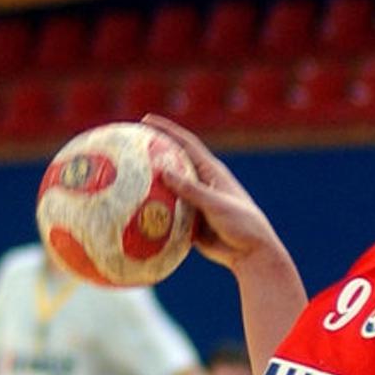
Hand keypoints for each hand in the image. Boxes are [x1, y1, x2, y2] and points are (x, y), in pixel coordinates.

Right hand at [142, 114, 286, 271]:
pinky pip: (167, 217)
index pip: (186, 144)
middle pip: (173, 164)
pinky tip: (131, 217)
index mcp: (211, 172)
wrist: (252, 253)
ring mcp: (195, 204)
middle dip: (153, 155)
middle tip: (128, 149)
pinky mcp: (191, 223)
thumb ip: (191, 190)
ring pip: (167, 192)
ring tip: (122, 183)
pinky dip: (153, 215)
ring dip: (148, 188)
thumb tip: (162, 171)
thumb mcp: (216, 204)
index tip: (146, 120)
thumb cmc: (242, 224)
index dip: (167, 130)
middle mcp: (202, 184)